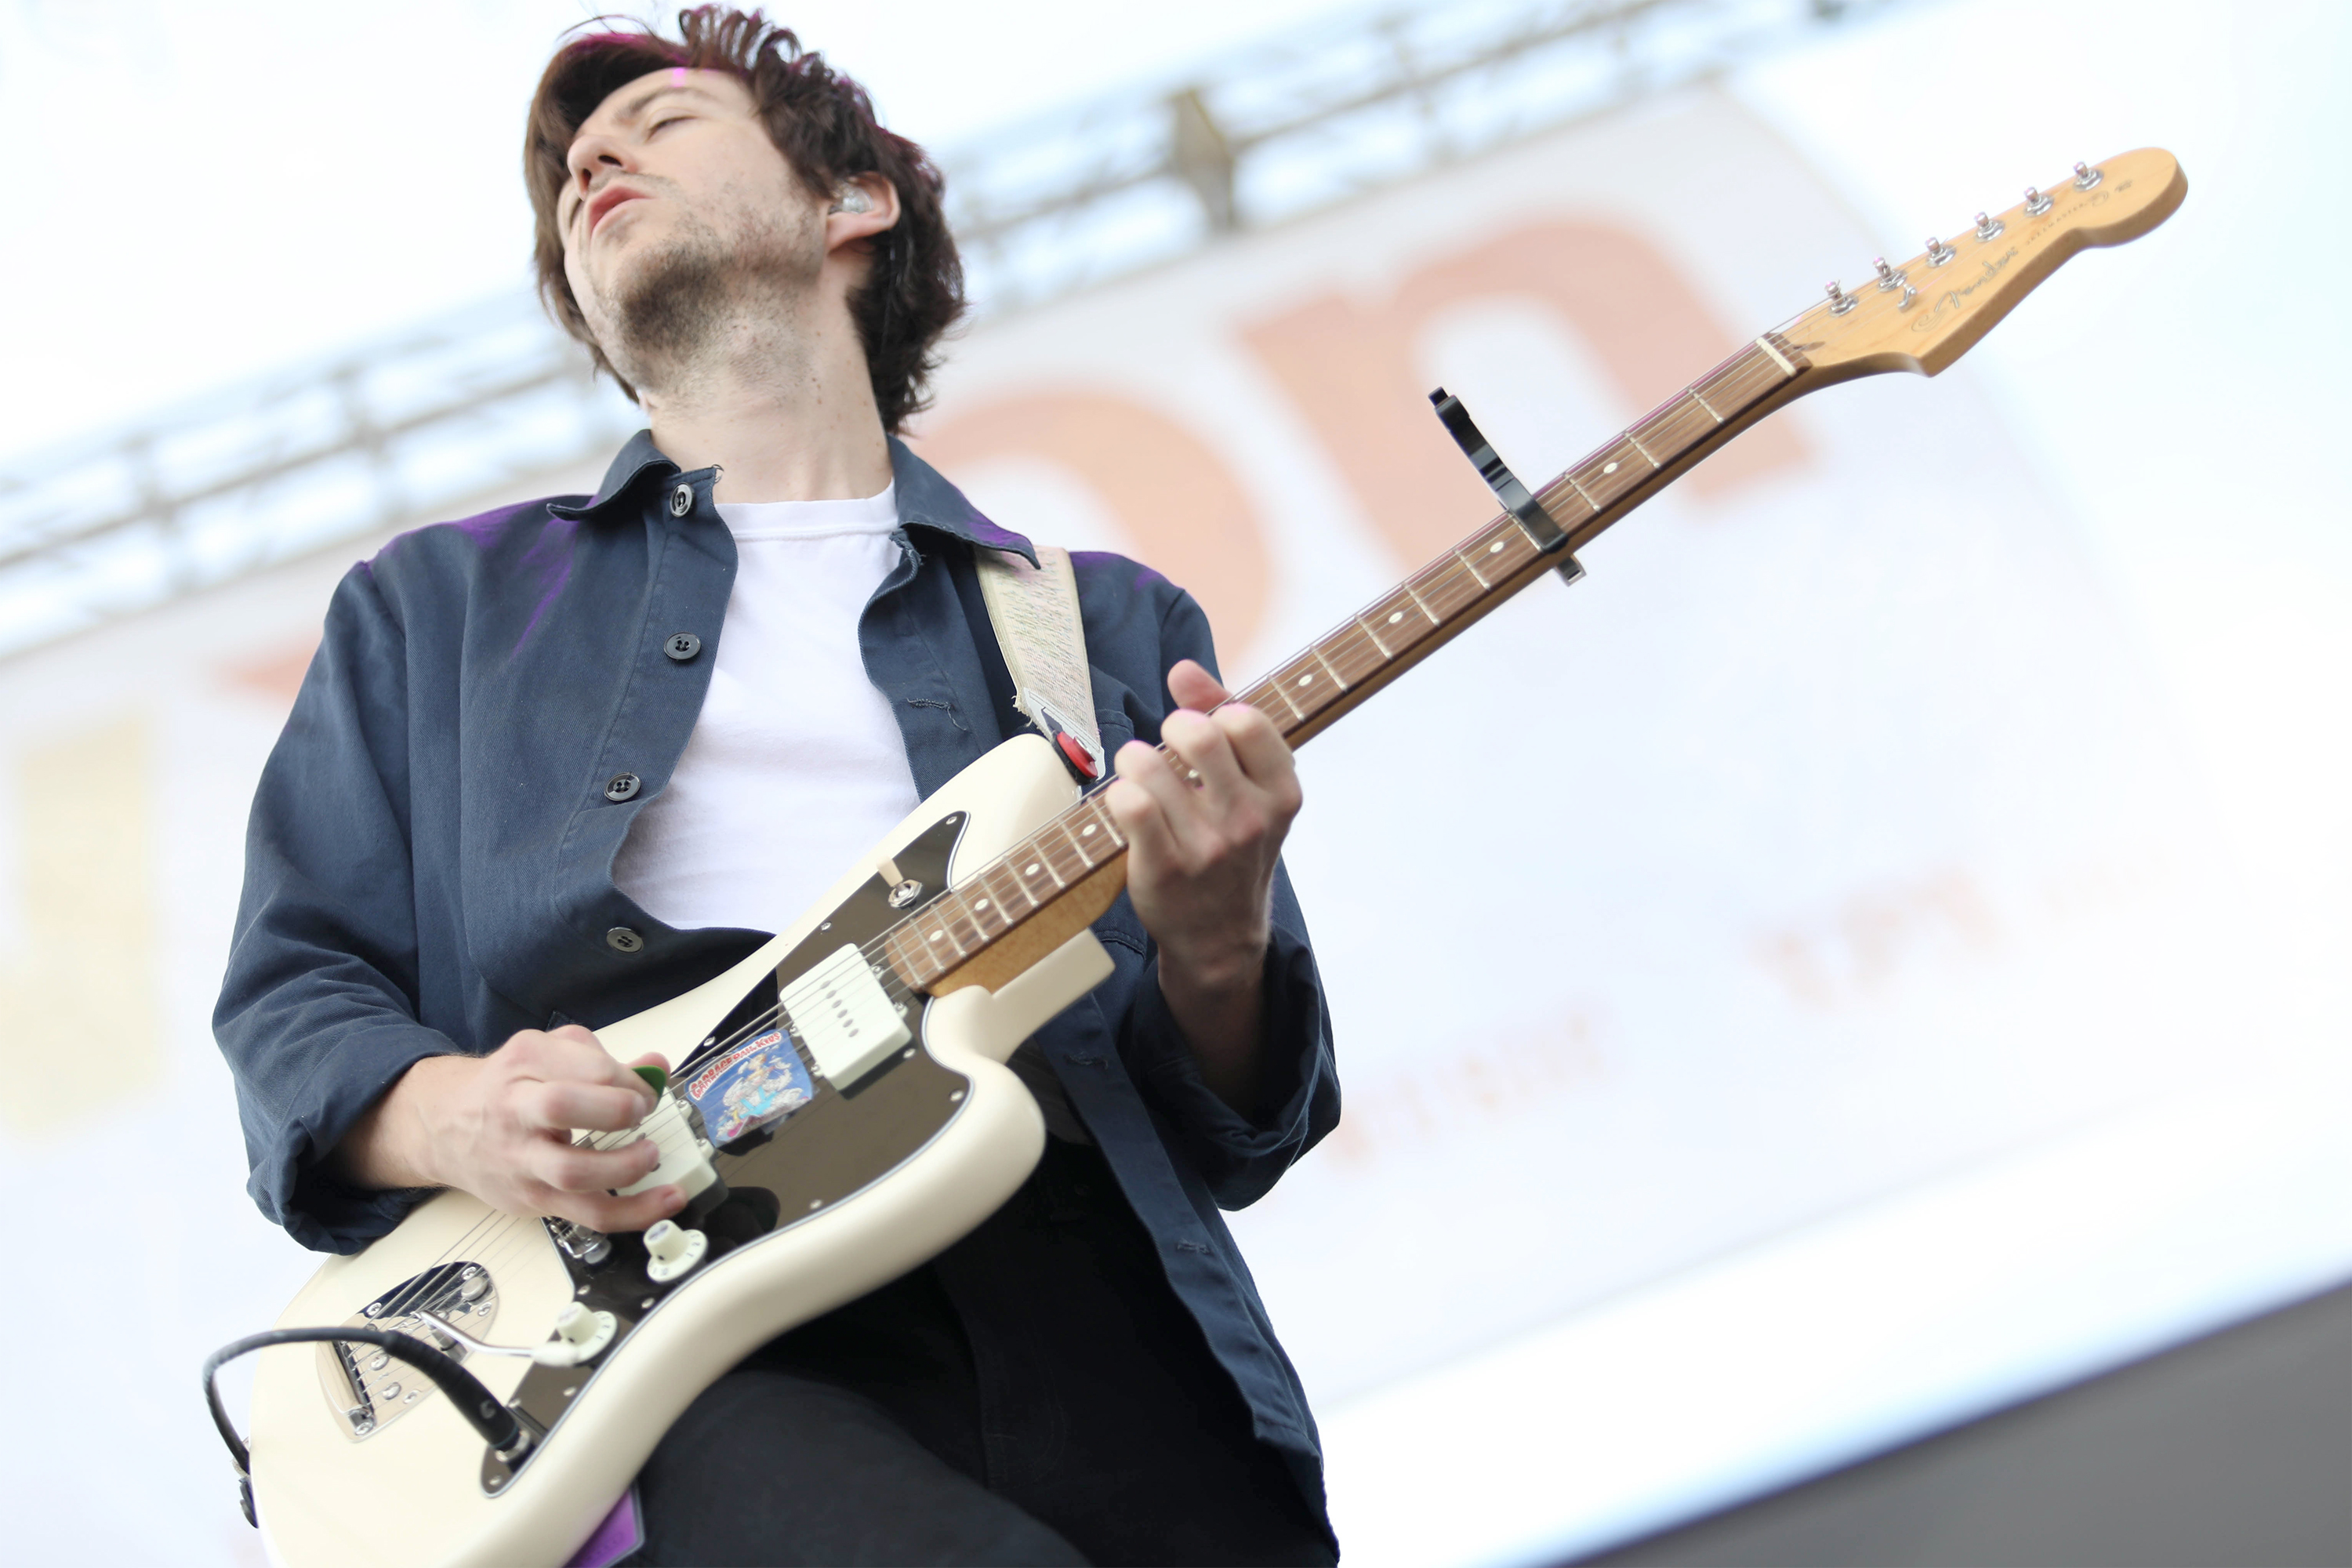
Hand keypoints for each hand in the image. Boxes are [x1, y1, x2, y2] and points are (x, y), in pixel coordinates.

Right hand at [336, 1026, 684, 1231]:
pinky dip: (633, 1212)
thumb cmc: (507, 1087)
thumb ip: (602, 1059)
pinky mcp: (533, 1199)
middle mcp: (516, 1111)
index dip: (628, 1078)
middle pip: (559, 1107)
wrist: (446, 1126)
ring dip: (625, 1166)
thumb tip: (657, 1068)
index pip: (583, 1065)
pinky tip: (663, 1202)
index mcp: (525, 1063)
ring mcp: (522, 1160)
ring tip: (650, 1154)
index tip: (647, 1089)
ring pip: (573, 1172)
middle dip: (615, 1109)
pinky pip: (587, 1214)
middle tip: (641, 1112)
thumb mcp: (546, 1052)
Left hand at [1104, 659, 1301, 1108]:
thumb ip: (1224, 717)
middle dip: (1172, 728)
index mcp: (1282, 792)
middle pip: (1198, 733)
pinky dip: (1119, 794)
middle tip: (1167, 747)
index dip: (1214, 712)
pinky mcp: (1163, 869)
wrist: (1220, 937)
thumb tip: (1183, 668)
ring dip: (1135, 759)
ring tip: (1139, 775)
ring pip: (1150, 763)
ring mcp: (1207, 848)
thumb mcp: (1251, 786)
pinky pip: (1128, 804)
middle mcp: (1249, 819)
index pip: (1245, 718)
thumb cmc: (1233, 845)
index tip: (1206, 731)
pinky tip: (1127, 803)